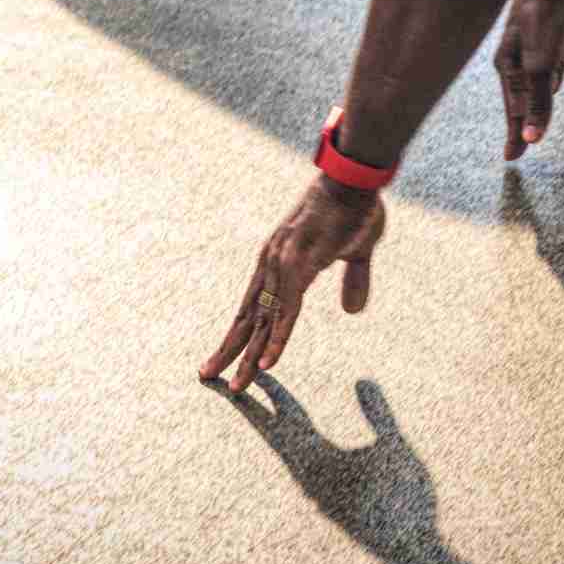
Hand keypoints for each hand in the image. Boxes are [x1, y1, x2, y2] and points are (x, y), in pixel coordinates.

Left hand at [200, 175, 385, 393]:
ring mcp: (284, 263)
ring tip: (236, 386)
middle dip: (229, 350)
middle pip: (248, 316)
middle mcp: (273, 263)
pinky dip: (276, 338)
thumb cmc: (356, 209)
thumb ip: (352, 281)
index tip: (225, 358)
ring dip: (250, 356)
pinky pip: (287, 311)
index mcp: (280, 260)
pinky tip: (267, 362)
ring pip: (264, 321)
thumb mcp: (356, 252)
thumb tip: (351, 312)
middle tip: (207, 377)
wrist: (356, 177)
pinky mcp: (301, 264)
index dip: (240, 333)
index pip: (253, 305)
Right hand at [494, 0, 563, 160]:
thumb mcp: (541, 64)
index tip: (512, 157)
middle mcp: (520, 60)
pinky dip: (553, 82)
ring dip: (537, 104)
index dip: (514, 134)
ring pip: (540, 86)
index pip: (513, 110)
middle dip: (522, 125)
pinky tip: (553, 88)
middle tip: (520, 149)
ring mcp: (538, 50)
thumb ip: (538, 101)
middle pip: (523, 101)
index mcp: (509, 66)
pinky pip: (554, 69)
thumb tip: (532, 137)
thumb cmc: (544, 18)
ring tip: (533, 125)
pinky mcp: (556, 41)